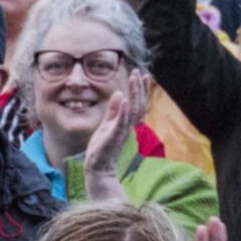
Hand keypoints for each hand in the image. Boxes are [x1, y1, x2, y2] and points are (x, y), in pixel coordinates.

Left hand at [80, 68, 149, 201]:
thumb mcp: (107, 124)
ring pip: (132, 111)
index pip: (137, 104)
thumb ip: (114, 111)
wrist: (98, 168)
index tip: (142, 75)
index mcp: (125, 123)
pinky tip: (125, 99)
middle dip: (139, 88)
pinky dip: (123, 111)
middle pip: (138, 105)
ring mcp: (121, 132)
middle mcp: (126, 126)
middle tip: (140, 73)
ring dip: (134, 94)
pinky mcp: (113, 138)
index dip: (140, 90)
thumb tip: (120, 93)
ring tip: (134, 79)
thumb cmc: (103, 148)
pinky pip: (121, 123)